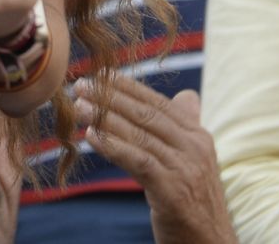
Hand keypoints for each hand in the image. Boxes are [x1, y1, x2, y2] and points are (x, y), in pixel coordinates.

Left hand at [74, 77, 234, 243]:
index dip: (127, 87)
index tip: (100, 75)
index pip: (158, 103)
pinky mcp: (173, 190)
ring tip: (79, 107)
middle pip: (146, 115)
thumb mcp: (196, 162)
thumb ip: (185, 130)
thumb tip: (187, 96)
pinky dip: (112, 146)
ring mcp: (186, 168)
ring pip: (139, 135)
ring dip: (105, 118)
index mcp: (199, 137)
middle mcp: (195, 148)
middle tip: (81, 86)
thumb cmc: (196, 202)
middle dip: (111, 97)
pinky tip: (91, 136)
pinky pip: (138, 161)